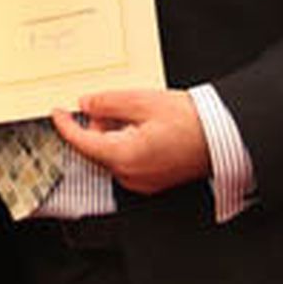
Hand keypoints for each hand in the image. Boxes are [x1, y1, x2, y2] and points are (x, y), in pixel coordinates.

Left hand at [52, 89, 210, 194]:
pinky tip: (143, 129)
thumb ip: (109, 102)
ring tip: (135, 114)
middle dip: (96, 126)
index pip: (82, 143)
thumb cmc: (192, 122)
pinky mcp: (151, 182)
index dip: (66, 126)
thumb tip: (87, 103)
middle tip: (110, 105)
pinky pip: (126, 163)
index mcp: (125, 156)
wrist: (224, 138)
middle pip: (96, 150)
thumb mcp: (144, 101)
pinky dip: (125, 145)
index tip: (58, 112)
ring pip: (111, 156)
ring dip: (112, 135)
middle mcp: (130, 175)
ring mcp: (141, 182)